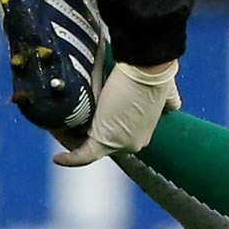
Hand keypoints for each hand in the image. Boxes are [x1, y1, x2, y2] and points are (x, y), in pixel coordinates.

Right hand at [52, 60, 180, 165]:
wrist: (148, 68)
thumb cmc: (152, 74)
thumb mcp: (163, 93)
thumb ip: (168, 101)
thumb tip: (173, 105)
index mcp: (142, 133)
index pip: (114, 136)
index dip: (96, 128)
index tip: (82, 118)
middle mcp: (133, 143)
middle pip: (100, 142)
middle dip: (79, 134)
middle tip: (63, 123)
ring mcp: (121, 143)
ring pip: (88, 146)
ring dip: (70, 139)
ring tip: (55, 127)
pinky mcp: (106, 140)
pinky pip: (83, 155)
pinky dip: (70, 159)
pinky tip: (58, 158)